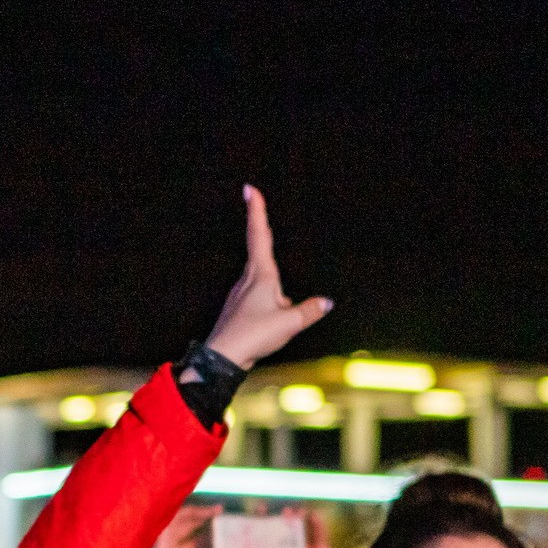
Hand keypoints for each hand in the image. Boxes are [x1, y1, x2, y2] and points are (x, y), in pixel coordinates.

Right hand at [138, 505, 227, 547]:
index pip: (193, 536)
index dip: (207, 530)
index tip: (221, 524)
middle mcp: (170, 545)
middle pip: (186, 524)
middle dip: (202, 515)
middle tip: (219, 510)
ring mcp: (163, 544)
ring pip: (178, 520)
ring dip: (195, 513)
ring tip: (212, 511)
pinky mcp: (159, 547)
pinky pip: (169, 528)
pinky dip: (180, 520)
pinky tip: (195, 514)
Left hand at [203, 186, 332, 369]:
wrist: (222, 358)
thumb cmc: (253, 336)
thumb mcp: (290, 323)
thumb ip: (309, 311)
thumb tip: (326, 302)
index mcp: (260, 275)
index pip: (259, 235)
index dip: (256, 211)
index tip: (250, 190)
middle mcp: (247, 280)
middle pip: (256, 246)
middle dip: (257, 224)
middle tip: (252, 198)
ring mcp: (240, 294)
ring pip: (261, 278)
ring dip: (268, 274)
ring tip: (268, 280)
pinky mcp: (238, 309)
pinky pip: (259, 298)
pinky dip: (267, 300)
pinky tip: (269, 322)